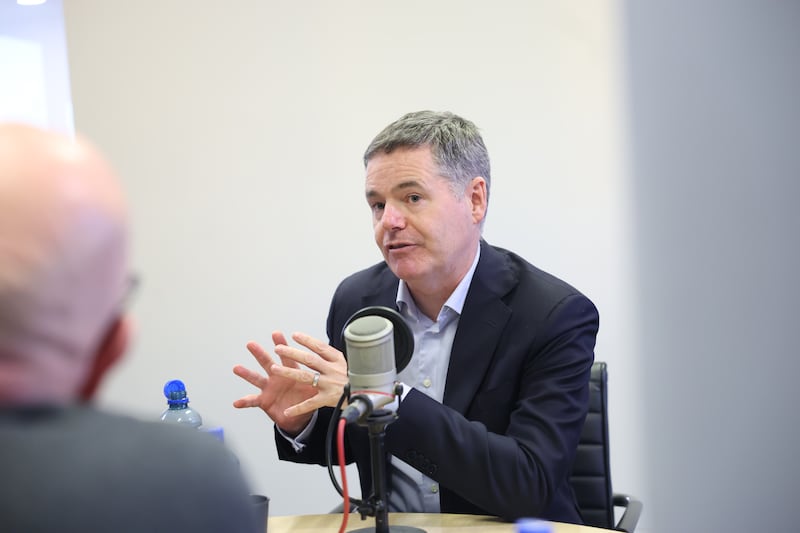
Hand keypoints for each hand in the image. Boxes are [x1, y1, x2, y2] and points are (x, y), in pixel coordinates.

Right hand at [232, 331, 347, 435]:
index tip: (277, 333)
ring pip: (256, 379)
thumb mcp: (320, 385)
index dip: (283, 345)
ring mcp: (270, 388)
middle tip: (251, 344)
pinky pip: (253, 402)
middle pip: (268, 362)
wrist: (302, 414)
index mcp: (292, 370)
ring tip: (236, 368)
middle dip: (260, 353)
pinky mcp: (265, 401)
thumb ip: (325, 376)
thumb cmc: (309, 395)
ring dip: (246, 374)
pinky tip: (236, 402)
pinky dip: (244, 402)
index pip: (288, 356)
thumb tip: (341, 368)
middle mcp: (278, 376)